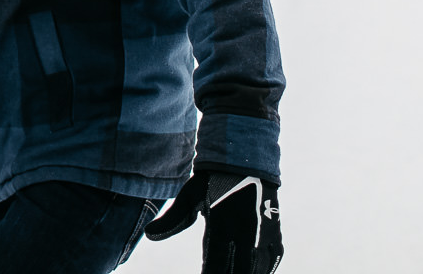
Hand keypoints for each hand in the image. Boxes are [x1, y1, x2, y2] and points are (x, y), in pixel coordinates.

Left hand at [144, 169, 281, 273]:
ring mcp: (264, 236)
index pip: (215, 267)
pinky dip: (263, 269)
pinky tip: (253, 270)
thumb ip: (172, 220)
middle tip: (218, 273)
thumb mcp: (190, 197)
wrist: (245, 159)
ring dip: (245, 272)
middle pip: (239, 272)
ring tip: (231, 272)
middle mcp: (246, 235)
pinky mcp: (275, 234)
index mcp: (223, 228)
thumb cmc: (213, 180)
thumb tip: (148, 235)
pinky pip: (272, 261)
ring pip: (257, 269)